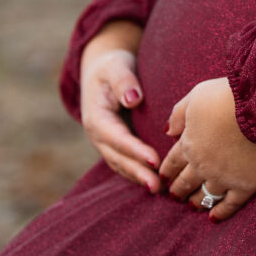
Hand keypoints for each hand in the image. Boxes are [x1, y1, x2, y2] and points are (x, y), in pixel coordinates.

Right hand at [80, 20, 160, 191]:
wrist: (103, 70)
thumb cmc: (112, 66)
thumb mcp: (115, 65)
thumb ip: (123, 80)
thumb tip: (133, 99)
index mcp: (96, 116)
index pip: (116, 137)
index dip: (134, 150)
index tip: (154, 159)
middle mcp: (98, 134)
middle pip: (118, 157)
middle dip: (138, 172)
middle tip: (158, 185)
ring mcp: (105, 142)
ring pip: (121, 164)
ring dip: (139, 178)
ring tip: (160, 189)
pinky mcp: (116, 145)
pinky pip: (126, 162)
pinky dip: (139, 173)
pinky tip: (157, 182)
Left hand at [159, 77, 255, 220]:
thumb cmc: (227, 95)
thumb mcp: (196, 95)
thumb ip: (178, 114)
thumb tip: (167, 131)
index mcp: (188, 143)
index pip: (172, 162)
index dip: (167, 170)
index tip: (163, 177)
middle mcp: (202, 165)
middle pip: (185, 181)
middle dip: (178, 189)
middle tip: (174, 195)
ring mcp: (223, 177)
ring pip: (204, 195)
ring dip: (196, 201)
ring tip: (193, 205)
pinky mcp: (245, 185)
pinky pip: (230, 204)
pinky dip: (220, 212)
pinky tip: (214, 218)